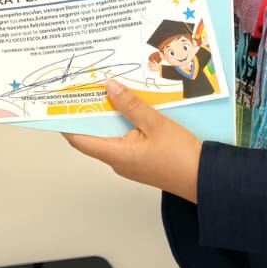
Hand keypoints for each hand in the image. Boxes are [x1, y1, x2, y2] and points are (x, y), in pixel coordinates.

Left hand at [64, 79, 202, 200]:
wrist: (205, 179)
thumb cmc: (181, 157)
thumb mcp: (156, 124)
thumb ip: (131, 105)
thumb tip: (109, 87)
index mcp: (116, 154)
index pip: (80, 139)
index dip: (67, 122)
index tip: (60, 103)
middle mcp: (118, 160)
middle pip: (94, 135)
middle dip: (90, 112)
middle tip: (85, 88)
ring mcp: (129, 161)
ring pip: (111, 135)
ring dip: (109, 115)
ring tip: (106, 90)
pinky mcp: (141, 159)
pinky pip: (125, 138)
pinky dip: (123, 122)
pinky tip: (129, 105)